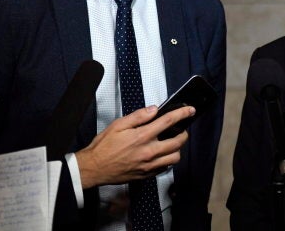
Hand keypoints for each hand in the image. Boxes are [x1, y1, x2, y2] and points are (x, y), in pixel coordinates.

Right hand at [75, 105, 194, 188]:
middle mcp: (149, 151)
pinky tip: (162, 154)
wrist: (94, 168)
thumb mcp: (118, 125)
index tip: (190, 110)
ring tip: (172, 142)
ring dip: (177, 148)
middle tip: (181, 128)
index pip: (168, 121)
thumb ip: (138, 116)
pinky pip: (165, 168)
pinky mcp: (147, 175)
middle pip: (178, 142)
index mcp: (142, 136)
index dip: (182, 114)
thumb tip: (153, 109)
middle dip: (184, 133)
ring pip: (175, 157)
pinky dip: (167, 160)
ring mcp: (149, 165)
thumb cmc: (103, 146)